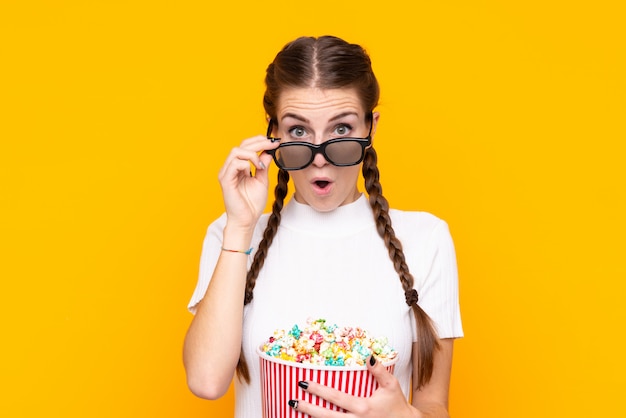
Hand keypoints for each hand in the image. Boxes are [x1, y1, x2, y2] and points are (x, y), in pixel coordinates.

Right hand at [217, 135, 277, 228]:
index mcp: (238, 167)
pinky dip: (246, 163)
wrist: (246, 220)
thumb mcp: (262, 180)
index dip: (260, 141)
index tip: (275, 142)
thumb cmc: (252, 204)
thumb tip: (268, 152)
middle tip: (273, 143)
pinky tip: (255, 169)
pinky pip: (234, 163)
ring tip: (261, 163)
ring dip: (252, 153)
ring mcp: (226, 173)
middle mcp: (230, 168)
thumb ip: (263, 166)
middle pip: (241, 145)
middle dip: (259, 142)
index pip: (246, 147)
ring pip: (236, 151)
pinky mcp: (225, 180)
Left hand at [290, 356, 418, 417]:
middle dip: (308, 409)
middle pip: (327, 416)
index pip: (336, 398)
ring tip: (297, 412)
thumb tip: (368, 355)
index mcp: (363, 408)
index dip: (318, 390)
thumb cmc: (397, 404)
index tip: (303, 383)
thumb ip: (379, 371)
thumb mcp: (391, 385)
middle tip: (292, 401)